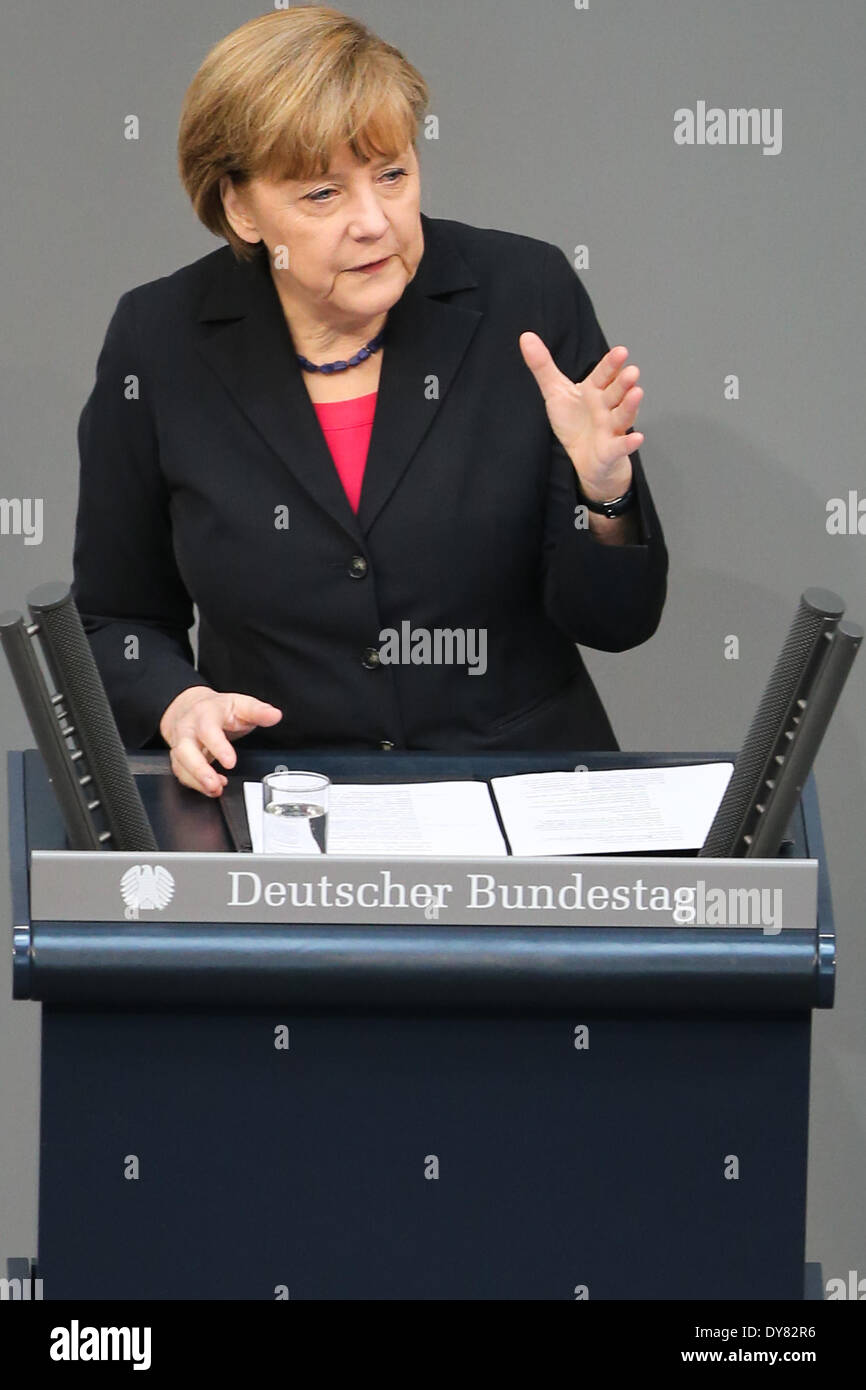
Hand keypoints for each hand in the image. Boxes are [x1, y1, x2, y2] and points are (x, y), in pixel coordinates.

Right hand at [159, 686, 282, 796]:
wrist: (189, 706)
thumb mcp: (240, 704)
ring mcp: (181, 744)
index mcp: (205, 714)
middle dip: (199, 770)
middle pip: (185, 750)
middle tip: (215, 784)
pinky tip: (211, 788)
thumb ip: (258, 711)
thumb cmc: (218, 709)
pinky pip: (181, 773)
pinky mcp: (179, 758)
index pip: (208, 730)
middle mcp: (188, 729)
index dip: (218, 747)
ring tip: (215, 789)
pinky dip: (195, 784)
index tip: (230, 762)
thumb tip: (275, 715)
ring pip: (180, 764)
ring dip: (197, 780)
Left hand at [519, 336, 643, 496]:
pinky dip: (629, 443)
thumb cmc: (575, 422)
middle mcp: (606, 407)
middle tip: (632, 371)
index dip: (611, 364)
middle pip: (616, 392)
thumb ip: (543, 366)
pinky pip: (620, 446)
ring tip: (637, 393)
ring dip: (630, 406)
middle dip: (624, 382)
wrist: (584, 458)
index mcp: (594, 390)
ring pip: (622, 415)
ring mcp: (611, 428)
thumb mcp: (556, 392)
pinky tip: (637, 438)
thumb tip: (526, 337)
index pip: (604, 374)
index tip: (620, 352)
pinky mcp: (611, 450)